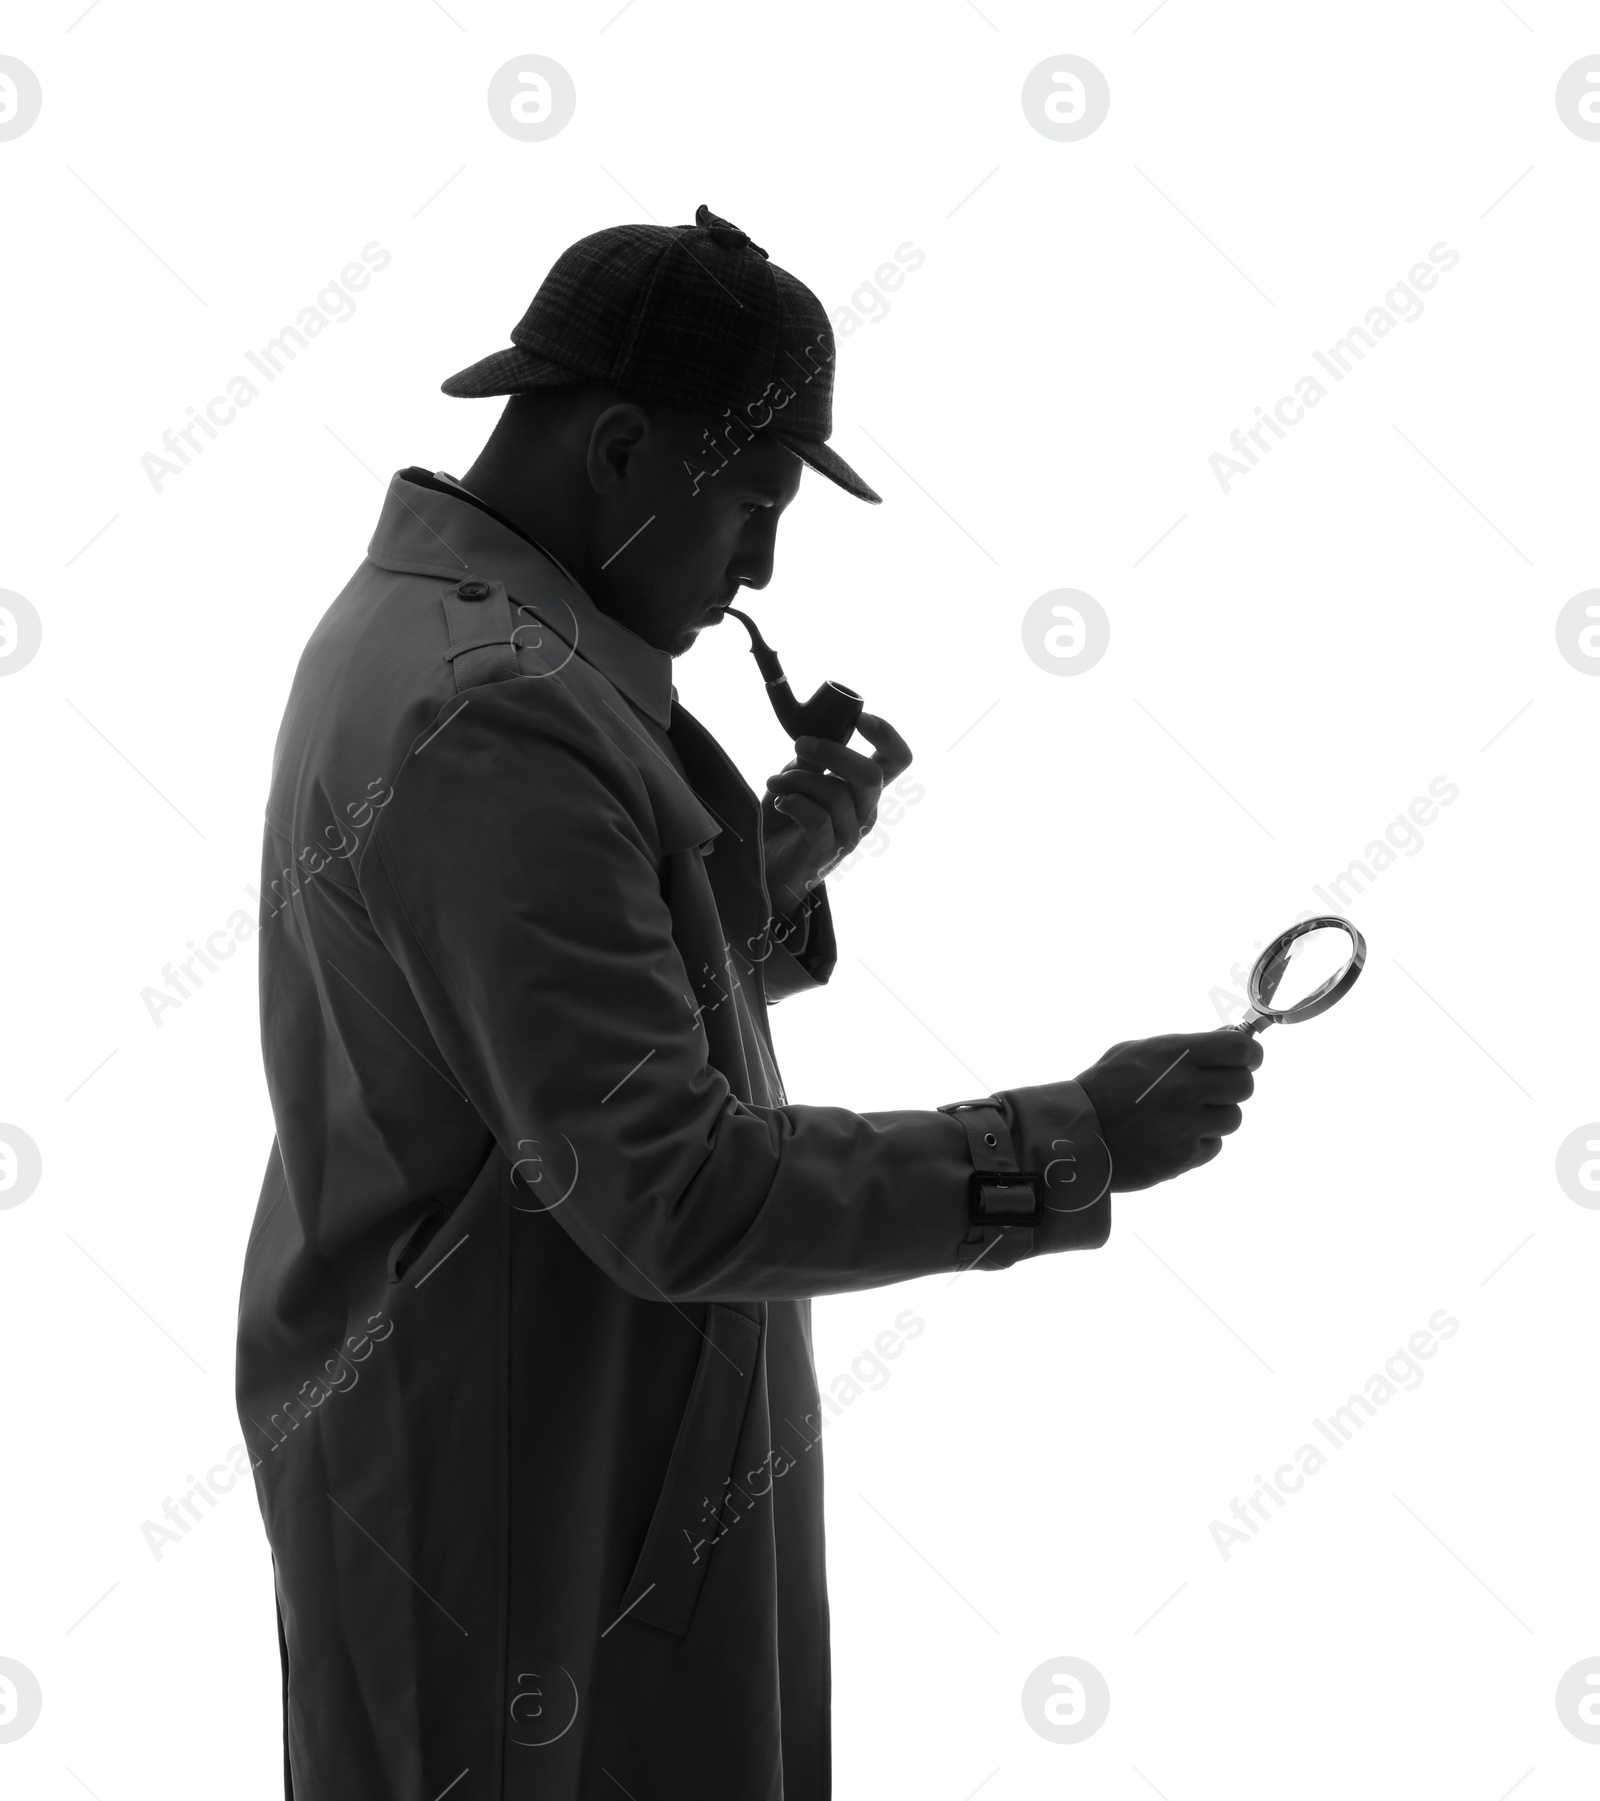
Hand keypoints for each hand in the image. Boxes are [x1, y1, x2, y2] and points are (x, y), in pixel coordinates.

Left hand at [762, 714, 911, 912]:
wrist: (766, 868)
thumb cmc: (785, 819)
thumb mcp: (797, 780)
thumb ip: (810, 760)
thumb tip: (815, 736)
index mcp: (864, 790)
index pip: (897, 761)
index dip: (887, 736)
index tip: (861, 718)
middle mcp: (865, 812)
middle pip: (870, 775)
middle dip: (834, 753)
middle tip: (800, 744)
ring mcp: (849, 835)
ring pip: (835, 793)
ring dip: (797, 780)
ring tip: (774, 783)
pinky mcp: (826, 852)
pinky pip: (816, 817)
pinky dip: (794, 802)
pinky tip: (781, 804)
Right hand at [1076, 1030, 1263, 1191]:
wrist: (1076, 1136)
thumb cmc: (1104, 1087)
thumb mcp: (1137, 1051)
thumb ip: (1184, 1046)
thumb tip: (1227, 1037)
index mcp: (1174, 1055)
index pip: (1240, 1048)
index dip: (1249, 1054)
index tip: (1245, 1059)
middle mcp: (1185, 1088)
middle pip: (1244, 1085)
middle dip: (1232, 1086)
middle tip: (1211, 1089)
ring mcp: (1187, 1125)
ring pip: (1232, 1118)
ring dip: (1215, 1116)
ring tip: (1183, 1115)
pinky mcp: (1184, 1156)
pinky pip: (1213, 1145)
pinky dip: (1199, 1142)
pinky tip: (1172, 1136)